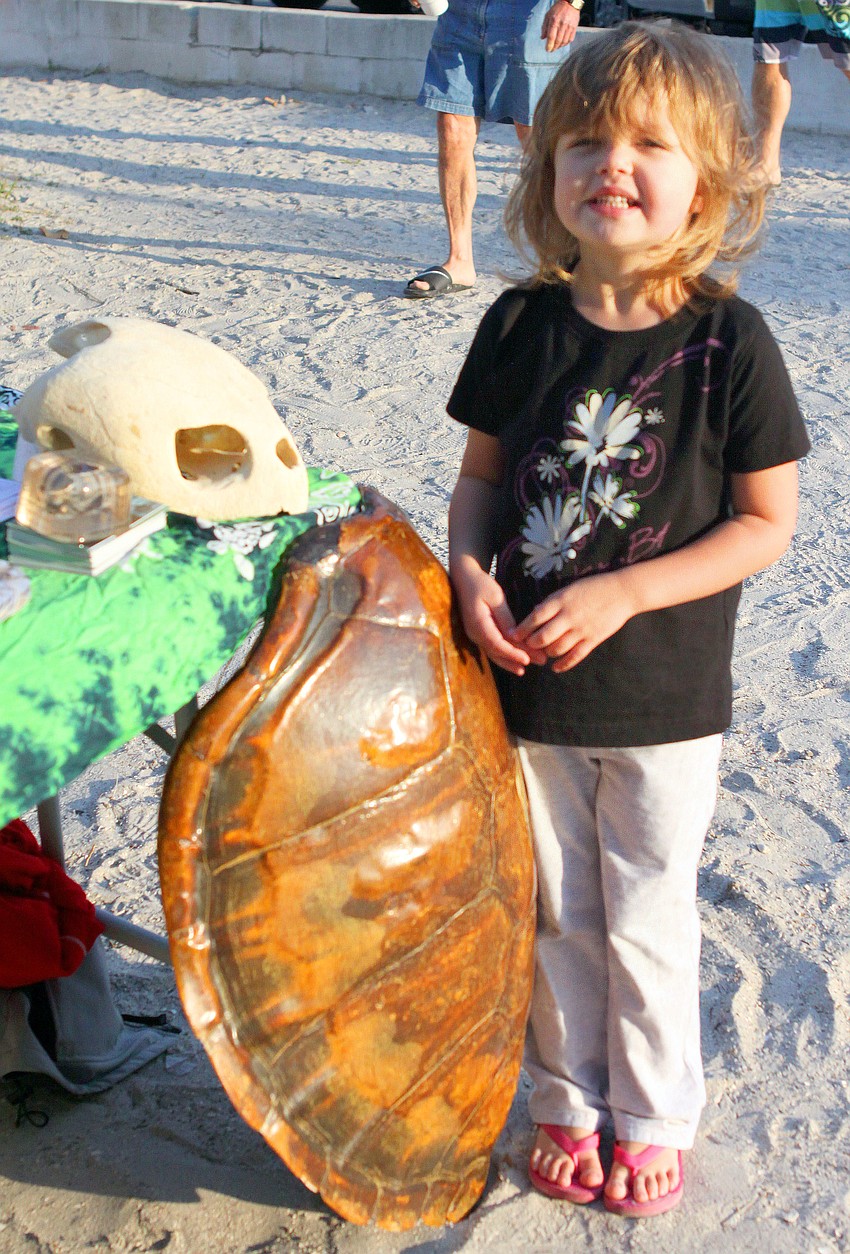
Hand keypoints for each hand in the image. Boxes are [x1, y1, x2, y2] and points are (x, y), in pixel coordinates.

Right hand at [451, 560, 541, 675]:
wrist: (463, 579)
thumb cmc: (480, 584)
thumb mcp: (495, 596)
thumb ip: (505, 618)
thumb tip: (515, 636)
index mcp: (478, 624)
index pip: (497, 644)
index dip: (512, 653)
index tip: (527, 660)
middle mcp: (475, 633)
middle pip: (497, 652)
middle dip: (517, 660)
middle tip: (539, 662)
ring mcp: (475, 635)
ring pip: (494, 653)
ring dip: (510, 662)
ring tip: (526, 668)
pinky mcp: (479, 633)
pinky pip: (492, 648)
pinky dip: (504, 655)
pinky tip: (515, 660)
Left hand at [511, 570, 634, 671]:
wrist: (622, 592)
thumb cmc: (593, 588)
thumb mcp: (569, 589)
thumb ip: (552, 603)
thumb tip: (534, 613)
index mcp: (560, 601)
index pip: (534, 618)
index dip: (521, 629)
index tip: (512, 635)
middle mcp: (569, 616)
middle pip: (542, 637)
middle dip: (531, 644)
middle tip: (528, 645)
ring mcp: (581, 629)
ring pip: (556, 649)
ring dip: (546, 653)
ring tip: (543, 652)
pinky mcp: (593, 639)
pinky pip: (575, 657)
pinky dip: (563, 664)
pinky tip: (556, 667)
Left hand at [541, 0, 579, 51]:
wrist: (570, 3)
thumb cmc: (558, 9)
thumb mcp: (548, 15)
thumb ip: (544, 27)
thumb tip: (542, 38)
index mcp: (554, 21)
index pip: (551, 37)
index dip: (549, 45)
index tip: (547, 49)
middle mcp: (562, 24)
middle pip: (558, 41)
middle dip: (554, 48)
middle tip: (551, 50)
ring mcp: (569, 26)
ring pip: (564, 41)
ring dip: (559, 46)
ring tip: (556, 47)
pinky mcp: (574, 27)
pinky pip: (570, 39)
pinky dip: (566, 43)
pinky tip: (562, 43)